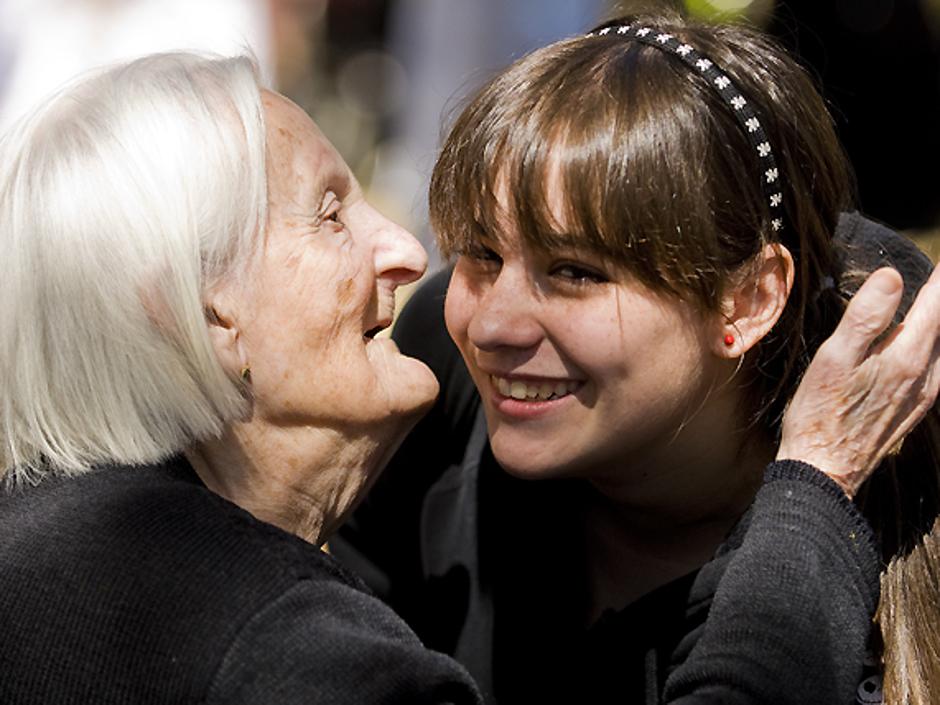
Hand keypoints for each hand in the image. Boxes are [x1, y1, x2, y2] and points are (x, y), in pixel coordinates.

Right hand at [777, 264, 939, 497]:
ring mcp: (924, 392)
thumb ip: (865, 317)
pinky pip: (935, 363)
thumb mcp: (833, 360)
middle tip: (933, 272)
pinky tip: (914, 340)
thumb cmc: (820, 415)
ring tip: (928, 299)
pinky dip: (930, 341)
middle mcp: (927, 374)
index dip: (939, 275)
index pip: (937, 302)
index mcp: (907, 357)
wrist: (824, 470)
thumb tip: (891, 277)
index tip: (938, 258)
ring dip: (935, 320)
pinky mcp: (915, 406)